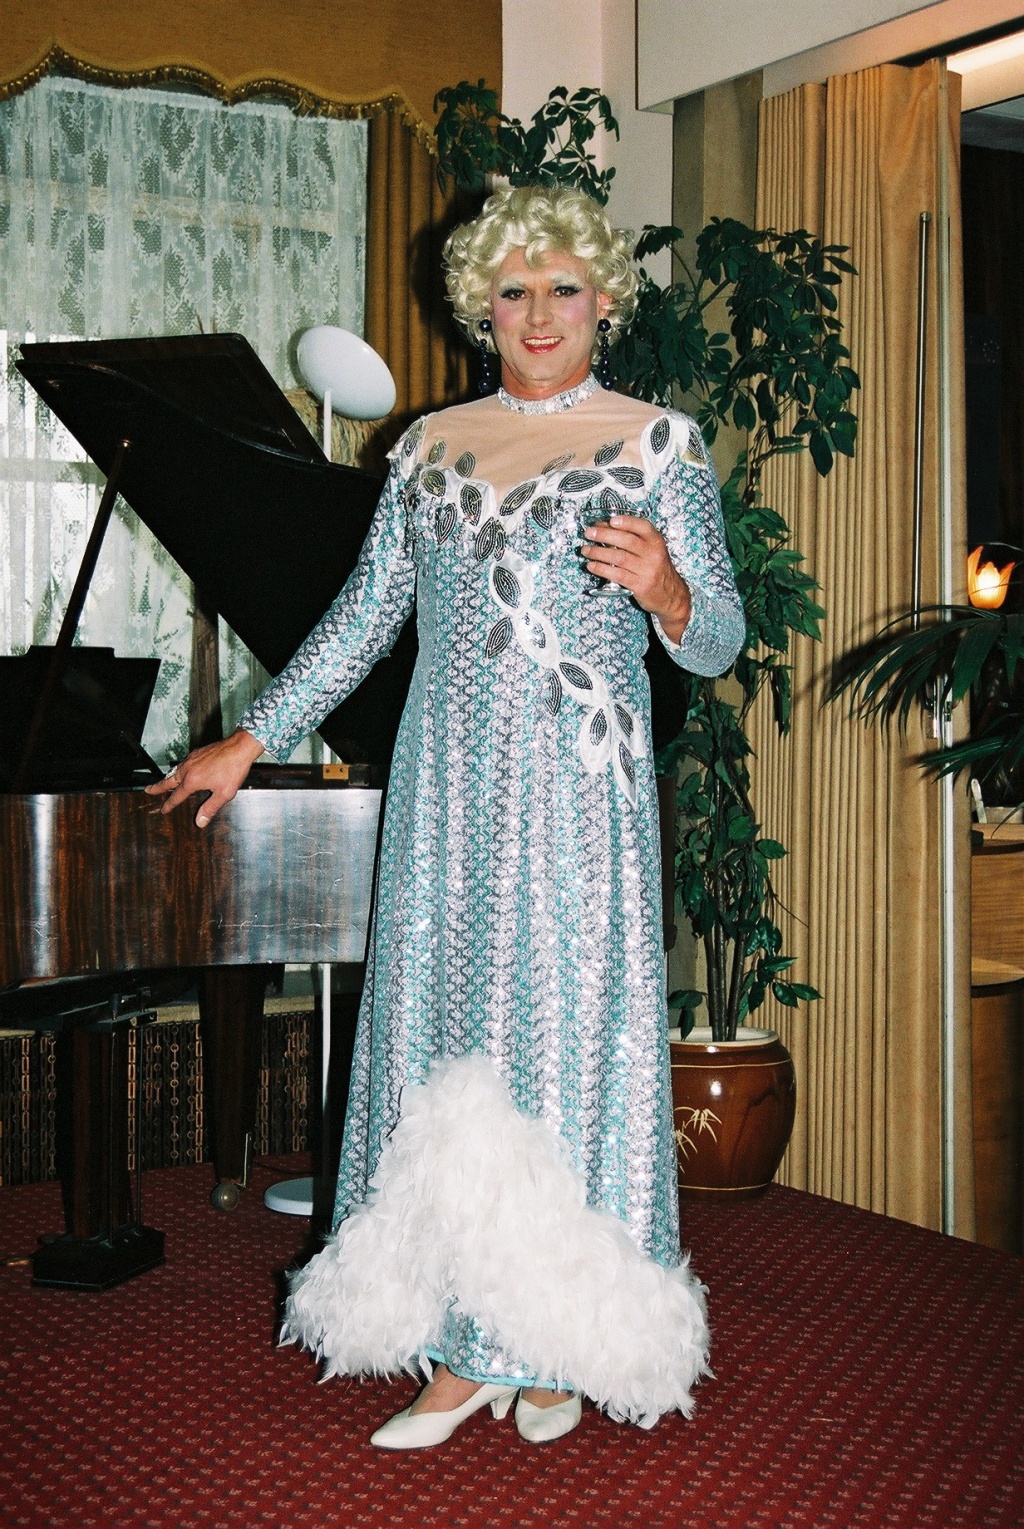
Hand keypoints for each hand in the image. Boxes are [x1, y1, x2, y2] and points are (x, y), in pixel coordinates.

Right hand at [144, 729, 264, 827]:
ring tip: (164, 782)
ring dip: (168, 777)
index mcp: (192, 781)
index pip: (176, 796)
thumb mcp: (224, 794)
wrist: (240, 747)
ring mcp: (192, 759)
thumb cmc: (233, 770)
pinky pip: (184, 763)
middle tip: (148, 790)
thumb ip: (210, 808)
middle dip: (158, 787)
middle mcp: (188, 769)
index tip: (163, 810)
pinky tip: (184, 770)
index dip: (169, 804)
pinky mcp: (198, 752)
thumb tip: (200, 822)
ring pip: (175, 770)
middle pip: (168, 780)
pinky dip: (179, 769)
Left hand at [582, 515, 691, 641]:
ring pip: (619, 557)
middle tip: (589, 533)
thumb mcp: (652, 551)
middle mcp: (653, 554)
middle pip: (627, 540)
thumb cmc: (655, 569)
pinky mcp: (639, 585)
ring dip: (598, 552)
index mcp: (656, 542)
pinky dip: (601, 569)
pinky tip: (591, 566)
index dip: (627, 522)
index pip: (642, 527)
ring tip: (585, 550)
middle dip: (604, 535)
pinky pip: (617, 574)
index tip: (611, 520)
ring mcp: (647, 570)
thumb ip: (633, 540)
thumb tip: (604, 528)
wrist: (669, 595)